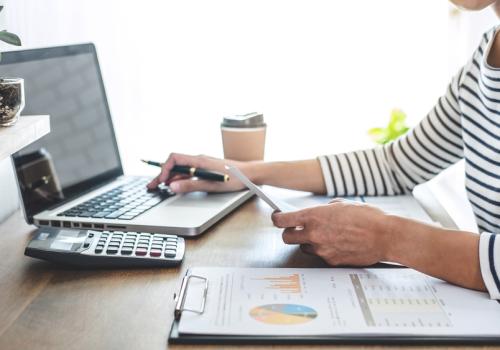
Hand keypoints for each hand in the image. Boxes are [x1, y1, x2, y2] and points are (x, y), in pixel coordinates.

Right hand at [147, 153, 250, 192]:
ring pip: (181, 169)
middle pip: (175, 164)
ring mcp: (202, 164)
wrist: (250, 174)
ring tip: (160, 187)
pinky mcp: (206, 168)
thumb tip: (172, 187)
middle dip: (162, 175)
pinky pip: (188, 172)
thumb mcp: (212, 185)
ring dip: (170, 177)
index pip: (174, 159)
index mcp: (199, 160)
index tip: (160, 181)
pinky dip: (179, 178)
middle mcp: (199, 159)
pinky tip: (175, 185)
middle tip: (152, 186)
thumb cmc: (235, 178)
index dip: (164, 169)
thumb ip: (191, 186)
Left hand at [271, 199, 394, 265]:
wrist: (385, 236)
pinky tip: (338, 244)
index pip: (282, 221)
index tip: (278, 218)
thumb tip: (317, 213)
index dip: (277, 219)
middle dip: (289, 233)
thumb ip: (324, 210)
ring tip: (325, 236)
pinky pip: (320, 255)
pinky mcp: (331, 261)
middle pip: (286, 238)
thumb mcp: (341, 204)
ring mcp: (322, 250)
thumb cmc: (367, 217)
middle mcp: (314, 234)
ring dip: (308, 243)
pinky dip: (325, 250)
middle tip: (296, 230)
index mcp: (314, 216)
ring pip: (304, 248)